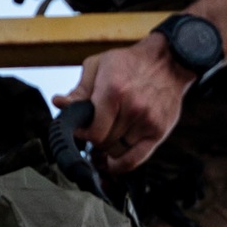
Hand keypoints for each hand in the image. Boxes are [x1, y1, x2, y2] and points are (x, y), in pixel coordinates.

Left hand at [54, 31, 194, 173]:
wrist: (168, 61)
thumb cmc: (130, 63)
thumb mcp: (98, 65)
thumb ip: (79, 90)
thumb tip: (59, 104)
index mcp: (114, 91)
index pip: (94, 132)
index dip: (83, 134)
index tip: (82, 129)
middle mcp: (133, 108)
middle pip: (104, 143)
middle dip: (95, 139)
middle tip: (95, 130)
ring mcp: (147, 122)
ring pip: (117, 152)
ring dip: (107, 149)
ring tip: (106, 138)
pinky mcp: (159, 132)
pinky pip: (136, 160)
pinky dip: (120, 165)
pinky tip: (112, 162)